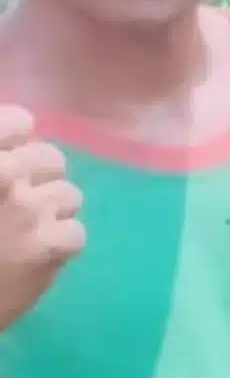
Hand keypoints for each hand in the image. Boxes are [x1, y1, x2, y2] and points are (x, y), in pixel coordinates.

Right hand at [0, 106, 83, 333]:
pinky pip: (75, 233)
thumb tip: (12, 159)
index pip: (19, 121)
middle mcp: (6, 175)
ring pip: (69, 195)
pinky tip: (33, 256)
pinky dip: (58, 245)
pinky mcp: (49, 248)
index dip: (14, 139)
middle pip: (51, 158)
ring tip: (25, 231)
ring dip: (50, 211)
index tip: (7, 159)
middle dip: (37, 178)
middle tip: (16, 201)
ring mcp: (29, 211)